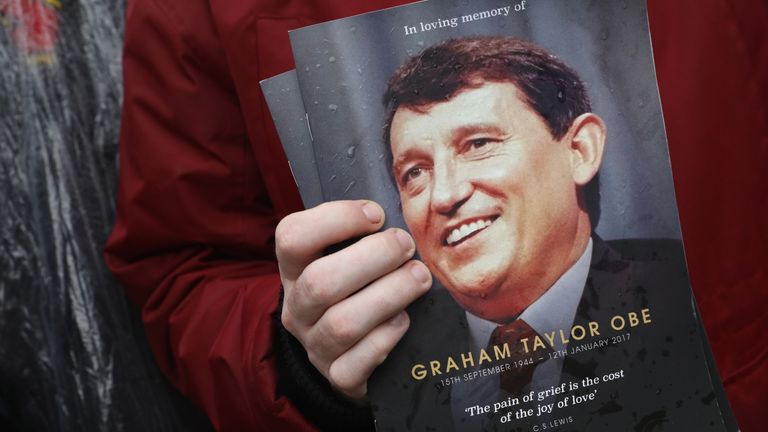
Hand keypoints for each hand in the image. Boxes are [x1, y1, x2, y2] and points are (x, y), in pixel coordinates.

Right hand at [276, 200, 431, 400]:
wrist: (352, 354)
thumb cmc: (357, 288)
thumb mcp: (346, 256)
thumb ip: (362, 234)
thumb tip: (398, 207)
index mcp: (294, 268)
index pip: (292, 236)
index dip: (335, 219)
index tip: (376, 214)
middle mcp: (297, 307)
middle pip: (320, 282)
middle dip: (372, 258)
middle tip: (406, 245)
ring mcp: (314, 345)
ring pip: (343, 323)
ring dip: (388, 295)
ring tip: (419, 278)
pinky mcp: (338, 376)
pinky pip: (358, 361)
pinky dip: (386, 337)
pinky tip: (404, 320)